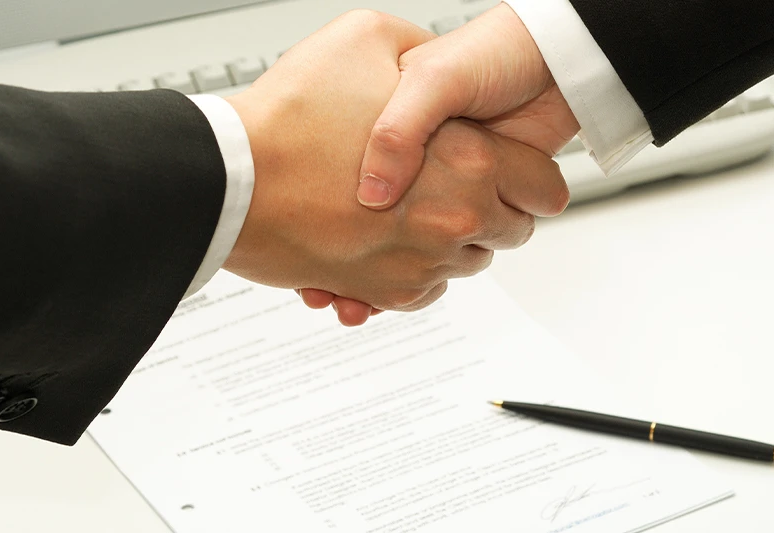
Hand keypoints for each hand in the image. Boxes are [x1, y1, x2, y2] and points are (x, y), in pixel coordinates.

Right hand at [222, 10, 568, 320]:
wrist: (228, 177)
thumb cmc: (290, 114)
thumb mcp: (366, 37)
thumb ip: (419, 50)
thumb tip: (434, 67)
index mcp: (470, 159)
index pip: (544, 189)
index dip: (534, 181)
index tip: (520, 180)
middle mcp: (454, 218)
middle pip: (509, 232)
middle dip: (491, 212)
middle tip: (458, 189)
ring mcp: (421, 262)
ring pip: (464, 264)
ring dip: (447, 241)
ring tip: (408, 211)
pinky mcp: (386, 293)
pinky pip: (422, 293)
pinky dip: (409, 273)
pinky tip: (381, 242)